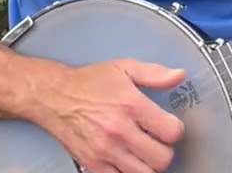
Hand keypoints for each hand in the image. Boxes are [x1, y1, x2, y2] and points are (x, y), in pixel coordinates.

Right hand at [40, 58, 185, 172]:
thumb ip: (154, 73)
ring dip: (148, 164)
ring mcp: (105, 151)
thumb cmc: (88, 83)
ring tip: (143, 151)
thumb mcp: (124, 68)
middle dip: (164, 150)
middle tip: (157, 141)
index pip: (171, 132)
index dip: (175, 129)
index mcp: (130, 105)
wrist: (53, 96)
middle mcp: (118, 131)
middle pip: (161, 159)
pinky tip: (126, 158)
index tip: (169, 126)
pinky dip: (128, 171)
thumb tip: (178, 76)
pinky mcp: (93, 165)